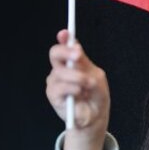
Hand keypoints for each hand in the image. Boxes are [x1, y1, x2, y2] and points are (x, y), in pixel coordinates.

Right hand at [46, 30, 109, 149]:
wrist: (95, 117)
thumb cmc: (96, 96)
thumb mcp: (96, 76)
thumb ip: (85, 63)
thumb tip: (76, 49)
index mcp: (73, 62)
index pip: (66, 46)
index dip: (64, 38)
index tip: (65, 33)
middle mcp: (62, 69)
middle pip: (55, 53)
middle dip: (66, 52)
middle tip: (78, 54)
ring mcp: (55, 81)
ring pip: (60, 71)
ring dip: (77, 77)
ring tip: (88, 85)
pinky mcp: (52, 94)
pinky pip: (61, 86)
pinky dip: (73, 88)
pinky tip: (80, 93)